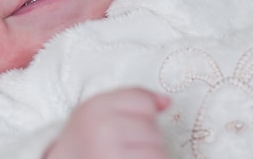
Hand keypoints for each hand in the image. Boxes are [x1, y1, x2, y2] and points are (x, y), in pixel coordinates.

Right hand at [44, 87, 170, 158]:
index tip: (125, 126)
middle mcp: (102, 130)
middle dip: (145, 141)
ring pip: (157, 153)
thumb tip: (166, 102)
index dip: (140, 115)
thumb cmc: (85, 140)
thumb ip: (132, 99)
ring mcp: (110, 154)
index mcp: (95, 108)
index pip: (143, 102)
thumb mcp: (98, 112)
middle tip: (121, 148)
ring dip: (149, 156)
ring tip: (125, 157)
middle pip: (153, 129)